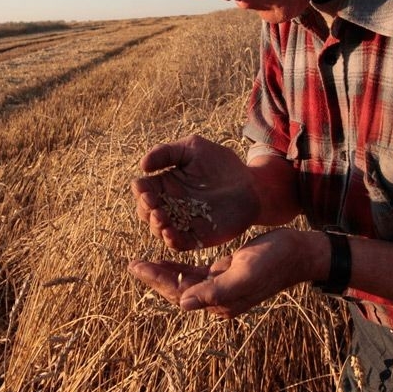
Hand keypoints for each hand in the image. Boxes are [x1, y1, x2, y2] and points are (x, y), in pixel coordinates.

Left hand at [128, 228, 313, 317]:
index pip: (180, 294)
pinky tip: (168, 258)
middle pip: (178, 289)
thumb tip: (184, 304)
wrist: (299, 253)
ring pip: (185, 281)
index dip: (156, 281)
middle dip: (154, 277)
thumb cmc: (275, 261)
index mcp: (221, 303)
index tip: (136, 266)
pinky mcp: (226, 274)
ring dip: (164, 272)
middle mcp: (219, 299)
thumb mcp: (245, 273)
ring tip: (142, 262)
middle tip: (132, 264)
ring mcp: (222, 287)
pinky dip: (181, 266)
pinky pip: (197, 273)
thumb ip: (215, 291)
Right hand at [131, 135, 260, 250]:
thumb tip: (142, 165)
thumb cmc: (222, 163)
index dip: (140, 190)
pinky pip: (178, 243)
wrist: (252, 185)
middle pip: (145, 211)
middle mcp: (169, 204)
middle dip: (145, 209)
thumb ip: (167, 152)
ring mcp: (182, 222)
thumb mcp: (194, 148)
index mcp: (165, 183)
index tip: (145, 189)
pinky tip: (171, 234)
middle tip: (153, 204)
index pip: (142, 189)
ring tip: (161, 218)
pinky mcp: (196, 237)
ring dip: (156, 226)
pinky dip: (171, 241)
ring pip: (158, 229)